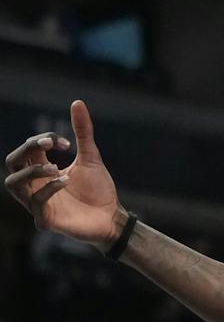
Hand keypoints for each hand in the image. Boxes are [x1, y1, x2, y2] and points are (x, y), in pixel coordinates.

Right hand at [4, 100, 121, 247]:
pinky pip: (35, 203)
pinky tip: (66, 181)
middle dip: (27, 149)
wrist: (112, 216)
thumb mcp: (90, 156)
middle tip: (51, 146)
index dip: (42, 140)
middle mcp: (34, 185)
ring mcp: (37, 203)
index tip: (65, 142)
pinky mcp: (45, 219)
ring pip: (14, 184)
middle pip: (12, 163)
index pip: (26, 150)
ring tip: (55, 168)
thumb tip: (77, 102)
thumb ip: (82, 131)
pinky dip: (49, 188)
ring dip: (33, 170)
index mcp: (42, 170)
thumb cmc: (98, 190)